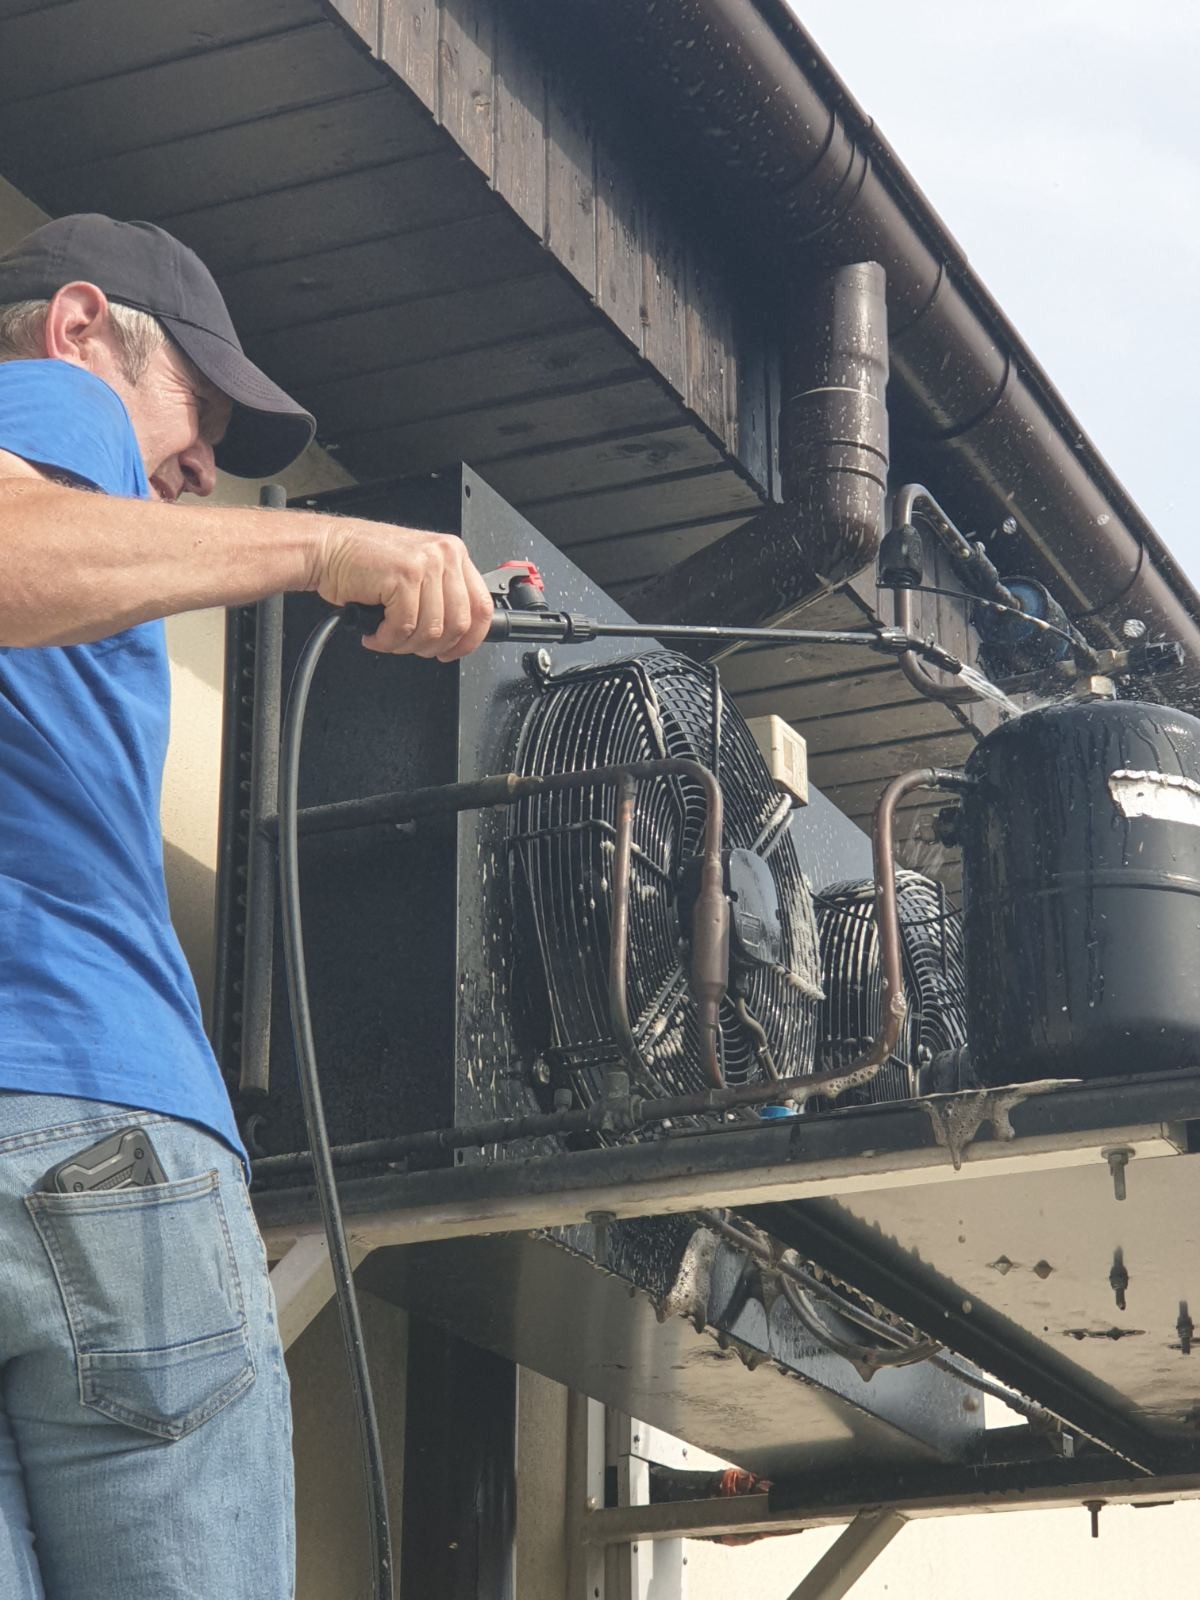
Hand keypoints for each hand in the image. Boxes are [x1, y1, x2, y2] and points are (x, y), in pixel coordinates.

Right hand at [312, 519, 494, 660]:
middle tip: (409, 646)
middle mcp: (444, 556)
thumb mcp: (415, 575)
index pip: (481, 607)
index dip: (469, 640)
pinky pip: (405, 627)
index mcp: (453, 555)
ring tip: (387, 638)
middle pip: (459, 624)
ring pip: (432, 630)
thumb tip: (457, 635)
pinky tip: (375, 633)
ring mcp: (426, 563)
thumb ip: (440, 596)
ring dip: (405, 645)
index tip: (451, 652)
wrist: (327, 548)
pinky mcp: (404, 575)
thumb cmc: (364, 563)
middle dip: (431, 646)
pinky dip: (387, 639)